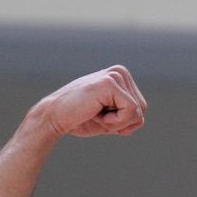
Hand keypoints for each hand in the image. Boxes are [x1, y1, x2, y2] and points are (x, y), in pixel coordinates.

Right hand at [32, 66, 147, 139]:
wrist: (54, 118)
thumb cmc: (79, 119)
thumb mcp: (110, 117)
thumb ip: (126, 115)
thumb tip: (141, 117)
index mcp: (121, 78)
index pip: (142, 110)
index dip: (124, 123)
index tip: (102, 116)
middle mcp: (120, 72)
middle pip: (142, 111)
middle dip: (122, 124)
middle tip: (97, 116)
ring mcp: (115, 75)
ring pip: (137, 113)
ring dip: (117, 123)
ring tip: (95, 113)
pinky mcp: (110, 82)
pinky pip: (130, 112)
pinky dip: (114, 122)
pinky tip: (95, 113)